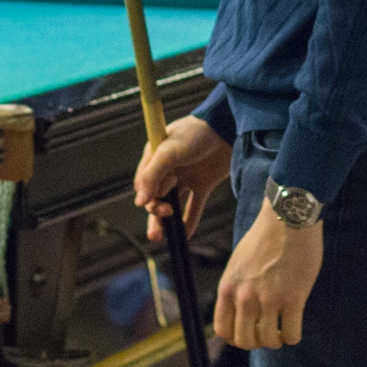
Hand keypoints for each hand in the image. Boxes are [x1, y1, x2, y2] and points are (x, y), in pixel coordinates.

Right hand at [134, 115, 232, 242]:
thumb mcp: (170, 151)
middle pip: (157, 196)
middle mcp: (169, 169)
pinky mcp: (203, 184)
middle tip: (162, 222)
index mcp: (156, 157)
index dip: (148, 196)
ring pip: (172, 204)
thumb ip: (153, 175)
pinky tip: (185, 235)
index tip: (154, 201)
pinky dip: (189, 221)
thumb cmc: (195, 133)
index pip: (145, 184)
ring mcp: (186, 177)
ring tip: (162, 238)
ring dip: (167, 221)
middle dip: (155, 212)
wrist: (228, 127)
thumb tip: (139, 202)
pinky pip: (193, 207)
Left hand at [215, 203, 323, 349]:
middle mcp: (245, 297)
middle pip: (245, 341)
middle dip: (258, 341)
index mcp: (228, 287)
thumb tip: (240, 308)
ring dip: (277, 339)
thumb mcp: (238, 262)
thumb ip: (237, 286)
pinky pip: (291, 334)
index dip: (236, 338)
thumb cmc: (266, 235)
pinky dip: (293, 336)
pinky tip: (295, 325)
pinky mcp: (293, 298)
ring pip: (269, 340)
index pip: (223, 331)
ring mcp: (269, 299)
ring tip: (283, 327)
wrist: (287, 216)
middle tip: (269, 330)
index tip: (249, 332)